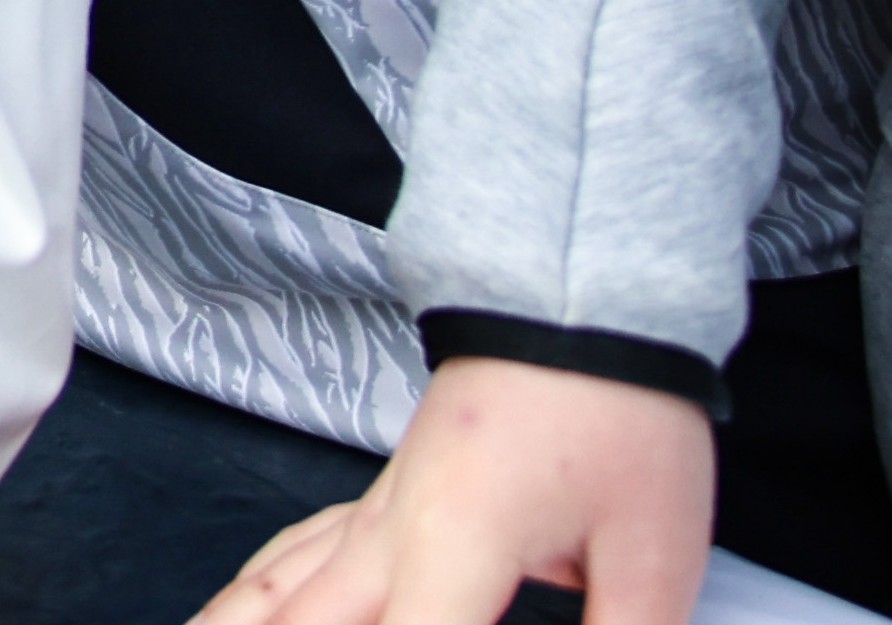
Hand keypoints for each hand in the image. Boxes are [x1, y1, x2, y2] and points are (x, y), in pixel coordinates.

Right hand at [190, 361, 717, 624]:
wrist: (578, 298)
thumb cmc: (617, 414)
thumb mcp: (654, 552)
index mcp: (456, 542)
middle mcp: (390, 533)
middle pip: (293, 620)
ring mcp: (372, 512)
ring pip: (271, 590)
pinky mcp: (379, 497)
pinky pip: (290, 556)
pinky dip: (252, 596)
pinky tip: (238, 610)